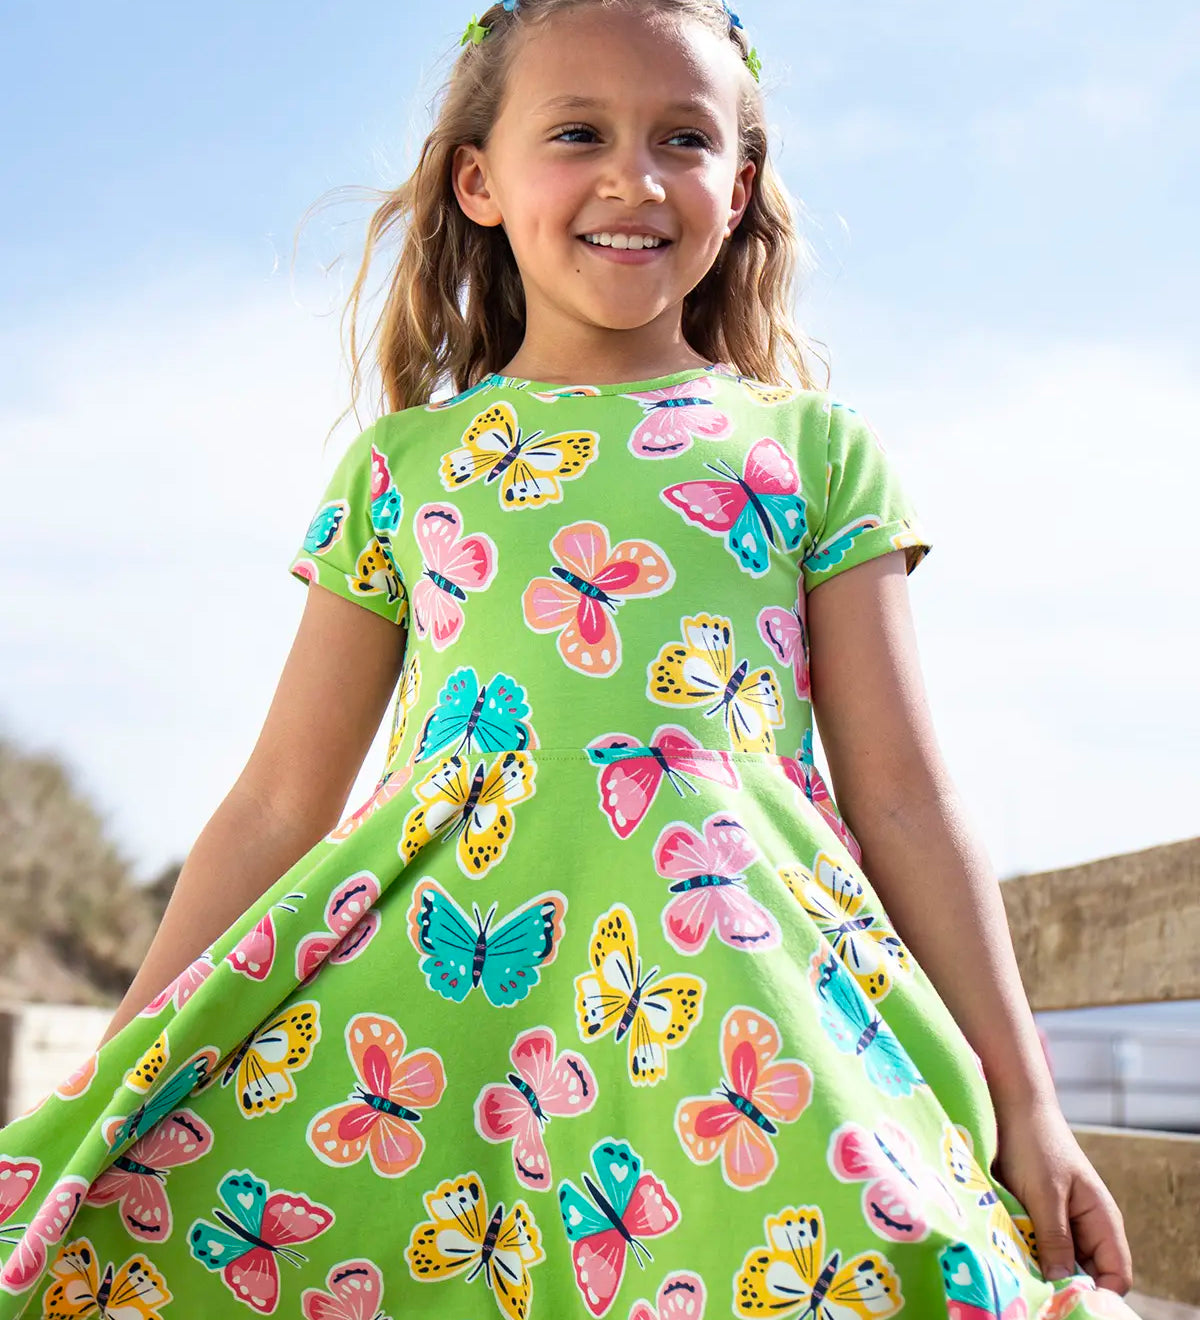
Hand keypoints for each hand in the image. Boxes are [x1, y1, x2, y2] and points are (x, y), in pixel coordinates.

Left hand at [991, 1097, 1133, 1293]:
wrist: (1016, 1109)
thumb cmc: (1036, 1145)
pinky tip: (1010, 1252)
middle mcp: (1089, 1227)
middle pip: (1087, 1275)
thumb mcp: (1045, 1193)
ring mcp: (1065, 1223)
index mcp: (1103, 1221)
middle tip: (1034, 1286)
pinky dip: (1028, 1253)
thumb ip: (1055, 1237)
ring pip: (1060, 1264)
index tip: (1064, 1296)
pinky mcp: (1042, 1218)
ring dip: (1042, 1268)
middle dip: (1063, 1283)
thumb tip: (1062, 1283)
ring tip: (1019, 1269)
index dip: (1097, 1292)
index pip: (1116, 1276)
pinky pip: (1041, 1248)